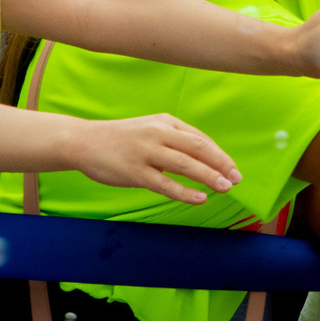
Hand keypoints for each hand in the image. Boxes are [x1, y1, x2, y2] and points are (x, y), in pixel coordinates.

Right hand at [65, 114, 240, 204]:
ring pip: (185, 165)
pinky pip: (165, 183)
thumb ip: (175, 139)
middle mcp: (158, 133)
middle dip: (221, 164)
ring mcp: (146, 152)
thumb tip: (205, 157)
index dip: (219, 155)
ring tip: (225, 188)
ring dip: (208, 176)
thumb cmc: (122, 139)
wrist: (83, 141)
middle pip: (198, 148)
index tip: (232, 169)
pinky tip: (200, 198)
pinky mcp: (134, 171)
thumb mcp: (150, 129)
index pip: (200, 139)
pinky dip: (184, 191)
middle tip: (236, 179)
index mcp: (165, 122)